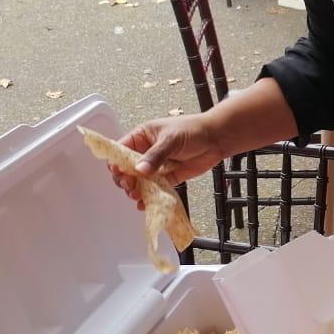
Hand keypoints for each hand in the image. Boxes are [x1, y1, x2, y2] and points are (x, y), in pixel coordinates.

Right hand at [110, 113, 225, 209]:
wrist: (216, 139)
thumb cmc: (193, 130)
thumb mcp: (171, 139)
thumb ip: (155, 155)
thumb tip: (140, 169)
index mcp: (141, 137)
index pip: (121, 150)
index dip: (117, 161)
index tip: (119, 172)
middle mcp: (146, 152)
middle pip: (127, 169)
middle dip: (125, 179)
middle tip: (130, 186)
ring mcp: (156, 167)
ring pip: (139, 182)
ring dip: (135, 190)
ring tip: (137, 195)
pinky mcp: (167, 178)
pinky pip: (153, 190)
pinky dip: (148, 197)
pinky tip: (145, 203)